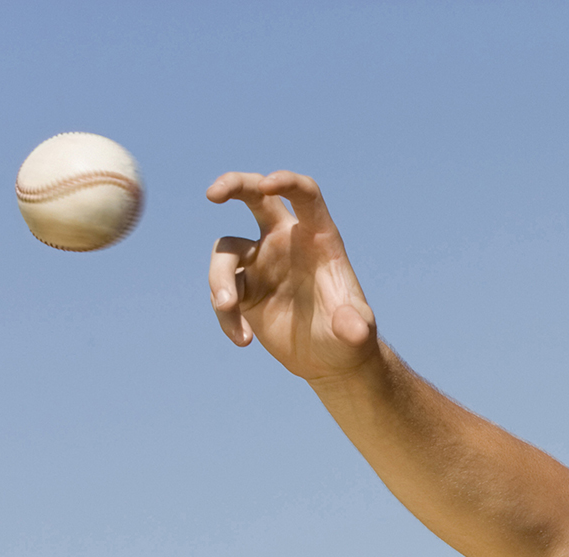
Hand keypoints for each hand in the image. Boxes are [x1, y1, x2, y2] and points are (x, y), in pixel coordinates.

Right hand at [206, 171, 377, 382]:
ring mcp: (261, 262)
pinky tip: (243, 339)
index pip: (303, 195)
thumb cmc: (349, 338)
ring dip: (219, 279)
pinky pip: (222, 291)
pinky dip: (225, 315)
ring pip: (226, 252)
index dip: (286, 183)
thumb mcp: (356, 333)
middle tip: (211, 194)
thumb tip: (353, 330)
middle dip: (232, 185)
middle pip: (254, 196)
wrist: (329, 361)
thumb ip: (354, 327)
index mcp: (318, 238)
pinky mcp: (245, 289)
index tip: (268, 184)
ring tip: (228, 307)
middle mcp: (285, 241)